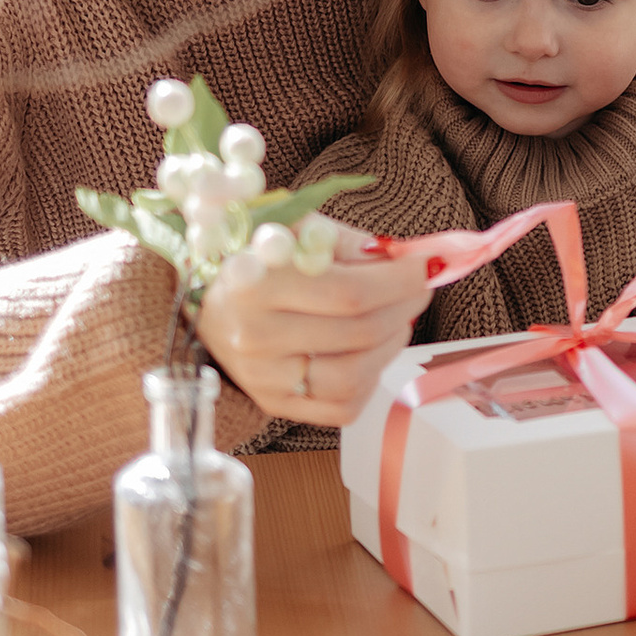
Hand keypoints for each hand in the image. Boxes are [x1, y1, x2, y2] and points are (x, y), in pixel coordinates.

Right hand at [196, 229, 427, 426]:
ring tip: (399, 317)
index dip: (400, 281)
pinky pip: (340, 407)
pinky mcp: (273, 404)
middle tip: (421, 287)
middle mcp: (253, 335)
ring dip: (393, 343)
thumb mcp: (297, 228)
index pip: (348, 292)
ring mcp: (262, 377)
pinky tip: (372, 350)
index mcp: (255, 281)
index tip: (428, 264)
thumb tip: (413, 259)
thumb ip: (351, 244)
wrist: (207, 298)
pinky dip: (370, 379)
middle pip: (358, 332)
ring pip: (354, 375)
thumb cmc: (260, 255)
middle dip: (406, 306)